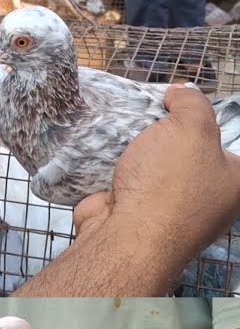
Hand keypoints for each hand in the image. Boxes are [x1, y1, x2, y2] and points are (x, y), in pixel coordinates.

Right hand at [72, 85, 239, 269]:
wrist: (124, 236)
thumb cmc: (169, 184)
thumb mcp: (191, 127)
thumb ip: (191, 103)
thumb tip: (181, 92)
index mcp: (235, 182)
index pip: (229, 143)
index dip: (206, 122)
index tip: (182, 106)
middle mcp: (206, 200)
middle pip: (186, 153)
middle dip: (164, 134)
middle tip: (150, 116)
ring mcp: (166, 210)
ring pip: (152, 166)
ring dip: (135, 151)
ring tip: (123, 130)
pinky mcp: (132, 214)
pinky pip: (124, 181)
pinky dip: (112, 168)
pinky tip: (102, 152)